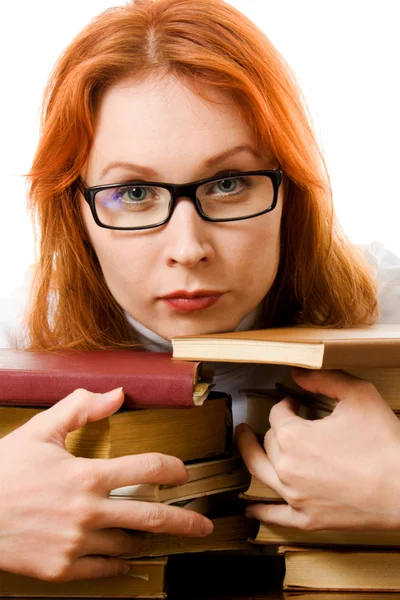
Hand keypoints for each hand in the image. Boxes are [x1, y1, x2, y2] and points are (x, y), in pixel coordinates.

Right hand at [0, 387, 212, 581]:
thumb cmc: (4, 472)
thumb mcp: (40, 431)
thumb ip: (80, 409)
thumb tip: (115, 394)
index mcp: (87, 475)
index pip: (147, 468)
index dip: (173, 468)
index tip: (183, 472)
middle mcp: (88, 511)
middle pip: (152, 516)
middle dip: (185, 521)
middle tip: (203, 526)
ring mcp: (77, 543)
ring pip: (129, 543)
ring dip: (147, 538)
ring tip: (155, 534)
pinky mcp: (62, 568)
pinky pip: (105, 569)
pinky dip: (121, 563)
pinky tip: (125, 557)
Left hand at [237, 368, 399, 530]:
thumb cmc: (384, 443)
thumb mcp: (358, 395)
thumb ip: (324, 379)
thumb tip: (297, 374)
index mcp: (293, 436)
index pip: (277, 414)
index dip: (285, 405)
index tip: (295, 404)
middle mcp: (287, 467)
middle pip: (269, 441)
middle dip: (276, 427)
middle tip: (285, 421)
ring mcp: (295, 496)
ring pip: (261, 472)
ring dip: (250, 454)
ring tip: (245, 442)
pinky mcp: (308, 519)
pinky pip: (276, 516)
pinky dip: (261, 511)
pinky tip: (250, 510)